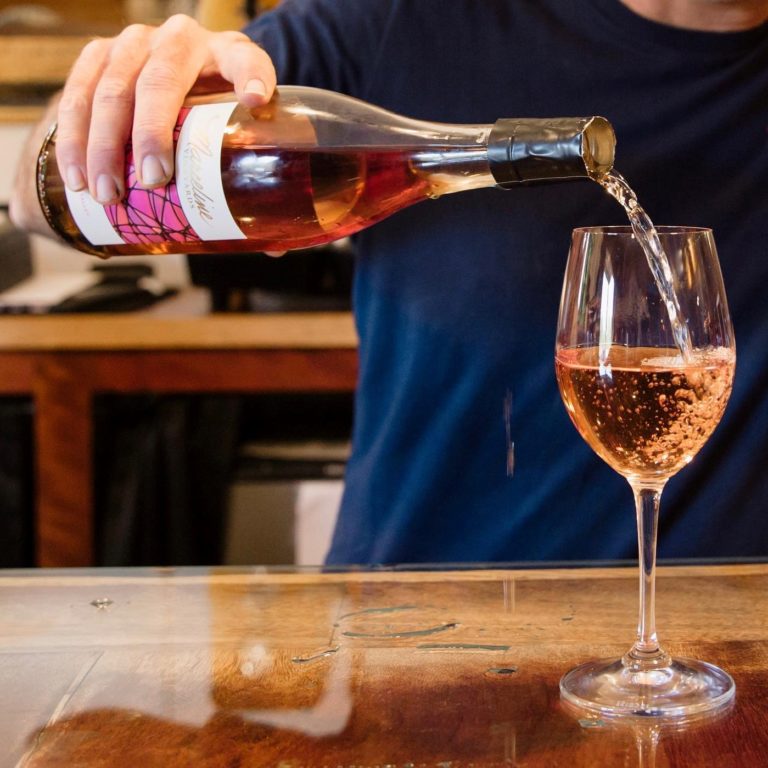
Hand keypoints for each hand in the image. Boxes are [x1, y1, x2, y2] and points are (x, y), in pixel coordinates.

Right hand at [10, 15, 275, 233]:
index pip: (244, 60)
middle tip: (153, 180)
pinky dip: (71, 139)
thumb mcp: (239, 131)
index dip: (251, 77)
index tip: (256, 102)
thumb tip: (274, 250)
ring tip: (107, 195)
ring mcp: (133, 45)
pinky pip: (75, 94)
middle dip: (151, 132)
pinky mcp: (97, 56)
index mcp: (227, 54)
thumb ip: (256, 180)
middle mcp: (178, 41)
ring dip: (102, 146)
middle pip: (159, 80)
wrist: (177, 75)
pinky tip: (75, 177)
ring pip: (109, 89)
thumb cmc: (215, 113)